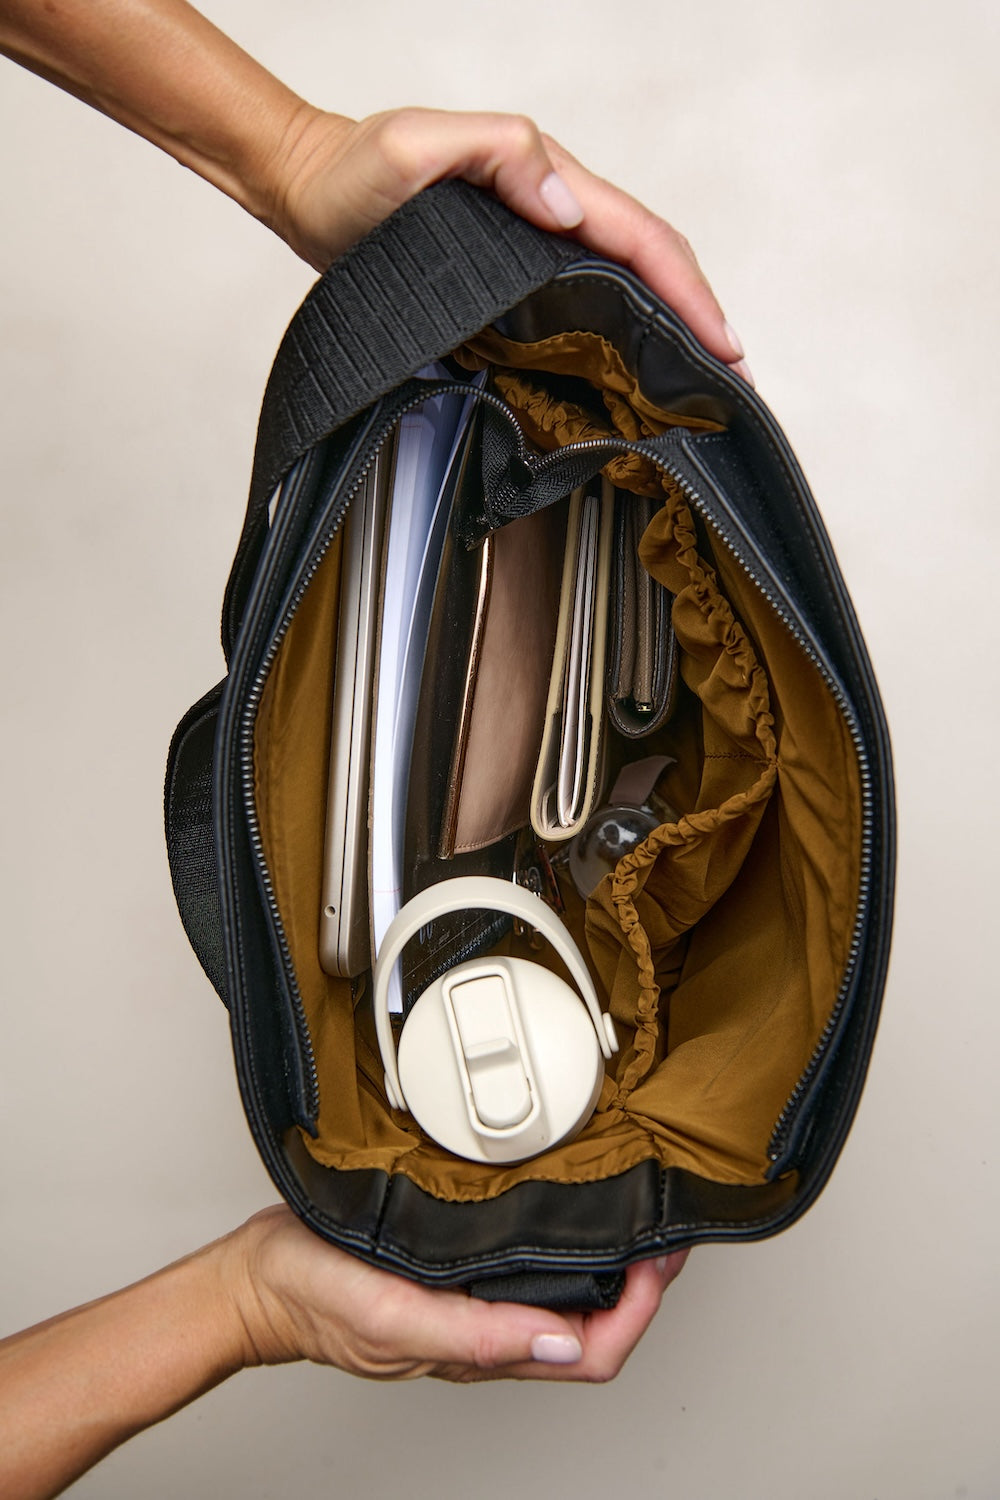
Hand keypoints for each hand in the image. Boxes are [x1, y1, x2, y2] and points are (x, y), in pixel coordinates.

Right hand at [225, 1204, 687, 1382]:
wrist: (260, 1275)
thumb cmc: (314, 1297)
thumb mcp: (392, 1316)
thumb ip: (475, 1335)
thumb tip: (561, 1346)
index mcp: (482, 1348)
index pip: (592, 1352)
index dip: (641, 1312)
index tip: (663, 1260)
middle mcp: (488, 1328)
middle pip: (594, 1326)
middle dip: (644, 1284)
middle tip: (672, 1231)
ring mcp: (475, 1302)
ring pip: (568, 1298)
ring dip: (615, 1265)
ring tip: (642, 1218)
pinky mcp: (457, 1272)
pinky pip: (531, 1271)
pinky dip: (570, 1245)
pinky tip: (574, 1211)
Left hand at [267, 106, 749, 378]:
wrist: (309, 190)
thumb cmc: (355, 170)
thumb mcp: (417, 146)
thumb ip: (496, 153)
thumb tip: (566, 205)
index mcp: (546, 180)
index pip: (639, 237)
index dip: (688, 289)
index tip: (723, 342)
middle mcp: (550, 213)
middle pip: (647, 263)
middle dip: (698, 314)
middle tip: (732, 376)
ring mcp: (533, 247)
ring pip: (621, 285)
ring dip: (668, 328)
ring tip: (700, 383)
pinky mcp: (510, 278)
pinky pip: (581, 305)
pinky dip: (618, 337)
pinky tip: (629, 375)